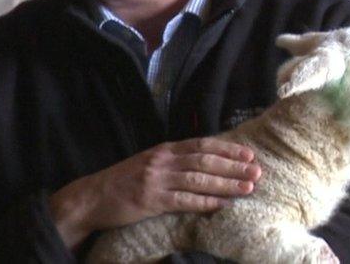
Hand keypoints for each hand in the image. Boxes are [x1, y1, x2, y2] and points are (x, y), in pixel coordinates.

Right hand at [49, 137, 261, 247]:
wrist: (92, 197)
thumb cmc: (124, 180)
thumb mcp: (150, 162)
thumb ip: (175, 160)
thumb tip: (207, 162)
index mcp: (164, 149)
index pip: (202, 144)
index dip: (227, 149)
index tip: (249, 154)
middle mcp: (162, 160)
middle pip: (205, 160)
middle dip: (233, 166)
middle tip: (257, 171)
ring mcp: (156, 180)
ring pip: (198, 180)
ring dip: (226, 184)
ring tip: (248, 188)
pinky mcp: (150, 201)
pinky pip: (184, 201)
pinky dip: (206, 203)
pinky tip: (222, 205)